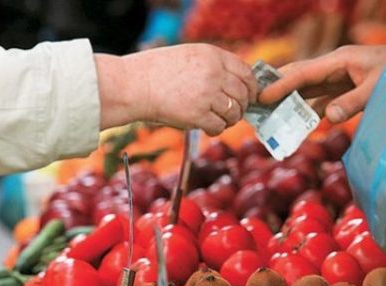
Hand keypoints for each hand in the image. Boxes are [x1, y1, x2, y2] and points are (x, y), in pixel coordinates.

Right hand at [96, 44, 256, 135]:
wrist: (134, 85)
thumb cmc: (157, 71)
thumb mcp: (189, 56)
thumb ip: (213, 66)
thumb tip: (237, 84)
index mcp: (212, 55)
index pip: (246, 72)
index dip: (252, 87)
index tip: (250, 96)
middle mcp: (213, 73)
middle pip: (243, 94)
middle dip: (242, 106)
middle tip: (234, 113)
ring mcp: (206, 94)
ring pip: (234, 112)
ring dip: (230, 120)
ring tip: (219, 121)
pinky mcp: (198, 114)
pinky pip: (219, 126)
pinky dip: (216, 130)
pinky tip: (207, 128)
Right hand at [259, 45, 385, 122]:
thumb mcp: (378, 89)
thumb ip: (352, 103)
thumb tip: (326, 117)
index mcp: (340, 60)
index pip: (303, 72)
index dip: (281, 85)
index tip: (262, 97)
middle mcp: (336, 66)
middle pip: (300, 77)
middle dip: (277, 89)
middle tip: (254, 103)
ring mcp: (341, 76)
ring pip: (308, 89)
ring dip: (290, 101)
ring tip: (270, 115)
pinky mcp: (347, 88)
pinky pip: (322, 99)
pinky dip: (309, 110)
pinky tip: (298, 122)